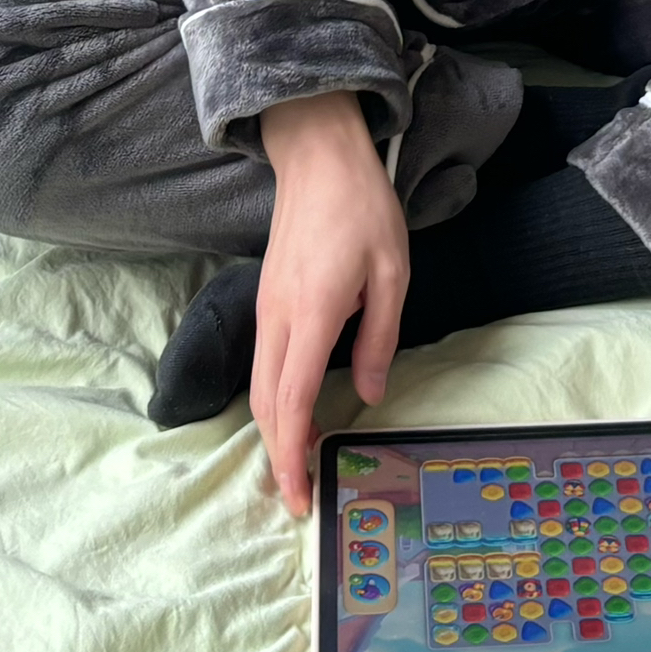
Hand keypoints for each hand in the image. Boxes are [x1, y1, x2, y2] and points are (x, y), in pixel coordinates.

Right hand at [253, 91, 409, 514]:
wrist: (318, 154)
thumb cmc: (362, 207)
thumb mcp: (392, 271)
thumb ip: (379, 337)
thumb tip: (368, 395)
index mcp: (313, 313)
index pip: (293, 401)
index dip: (294, 455)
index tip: (301, 495)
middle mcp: (278, 317)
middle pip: (266, 404)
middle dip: (279, 457)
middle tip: (299, 497)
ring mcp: (266, 307)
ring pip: (258, 386)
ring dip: (275, 430)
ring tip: (301, 462)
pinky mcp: (267, 298)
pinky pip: (263, 362)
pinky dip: (274, 400)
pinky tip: (297, 411)